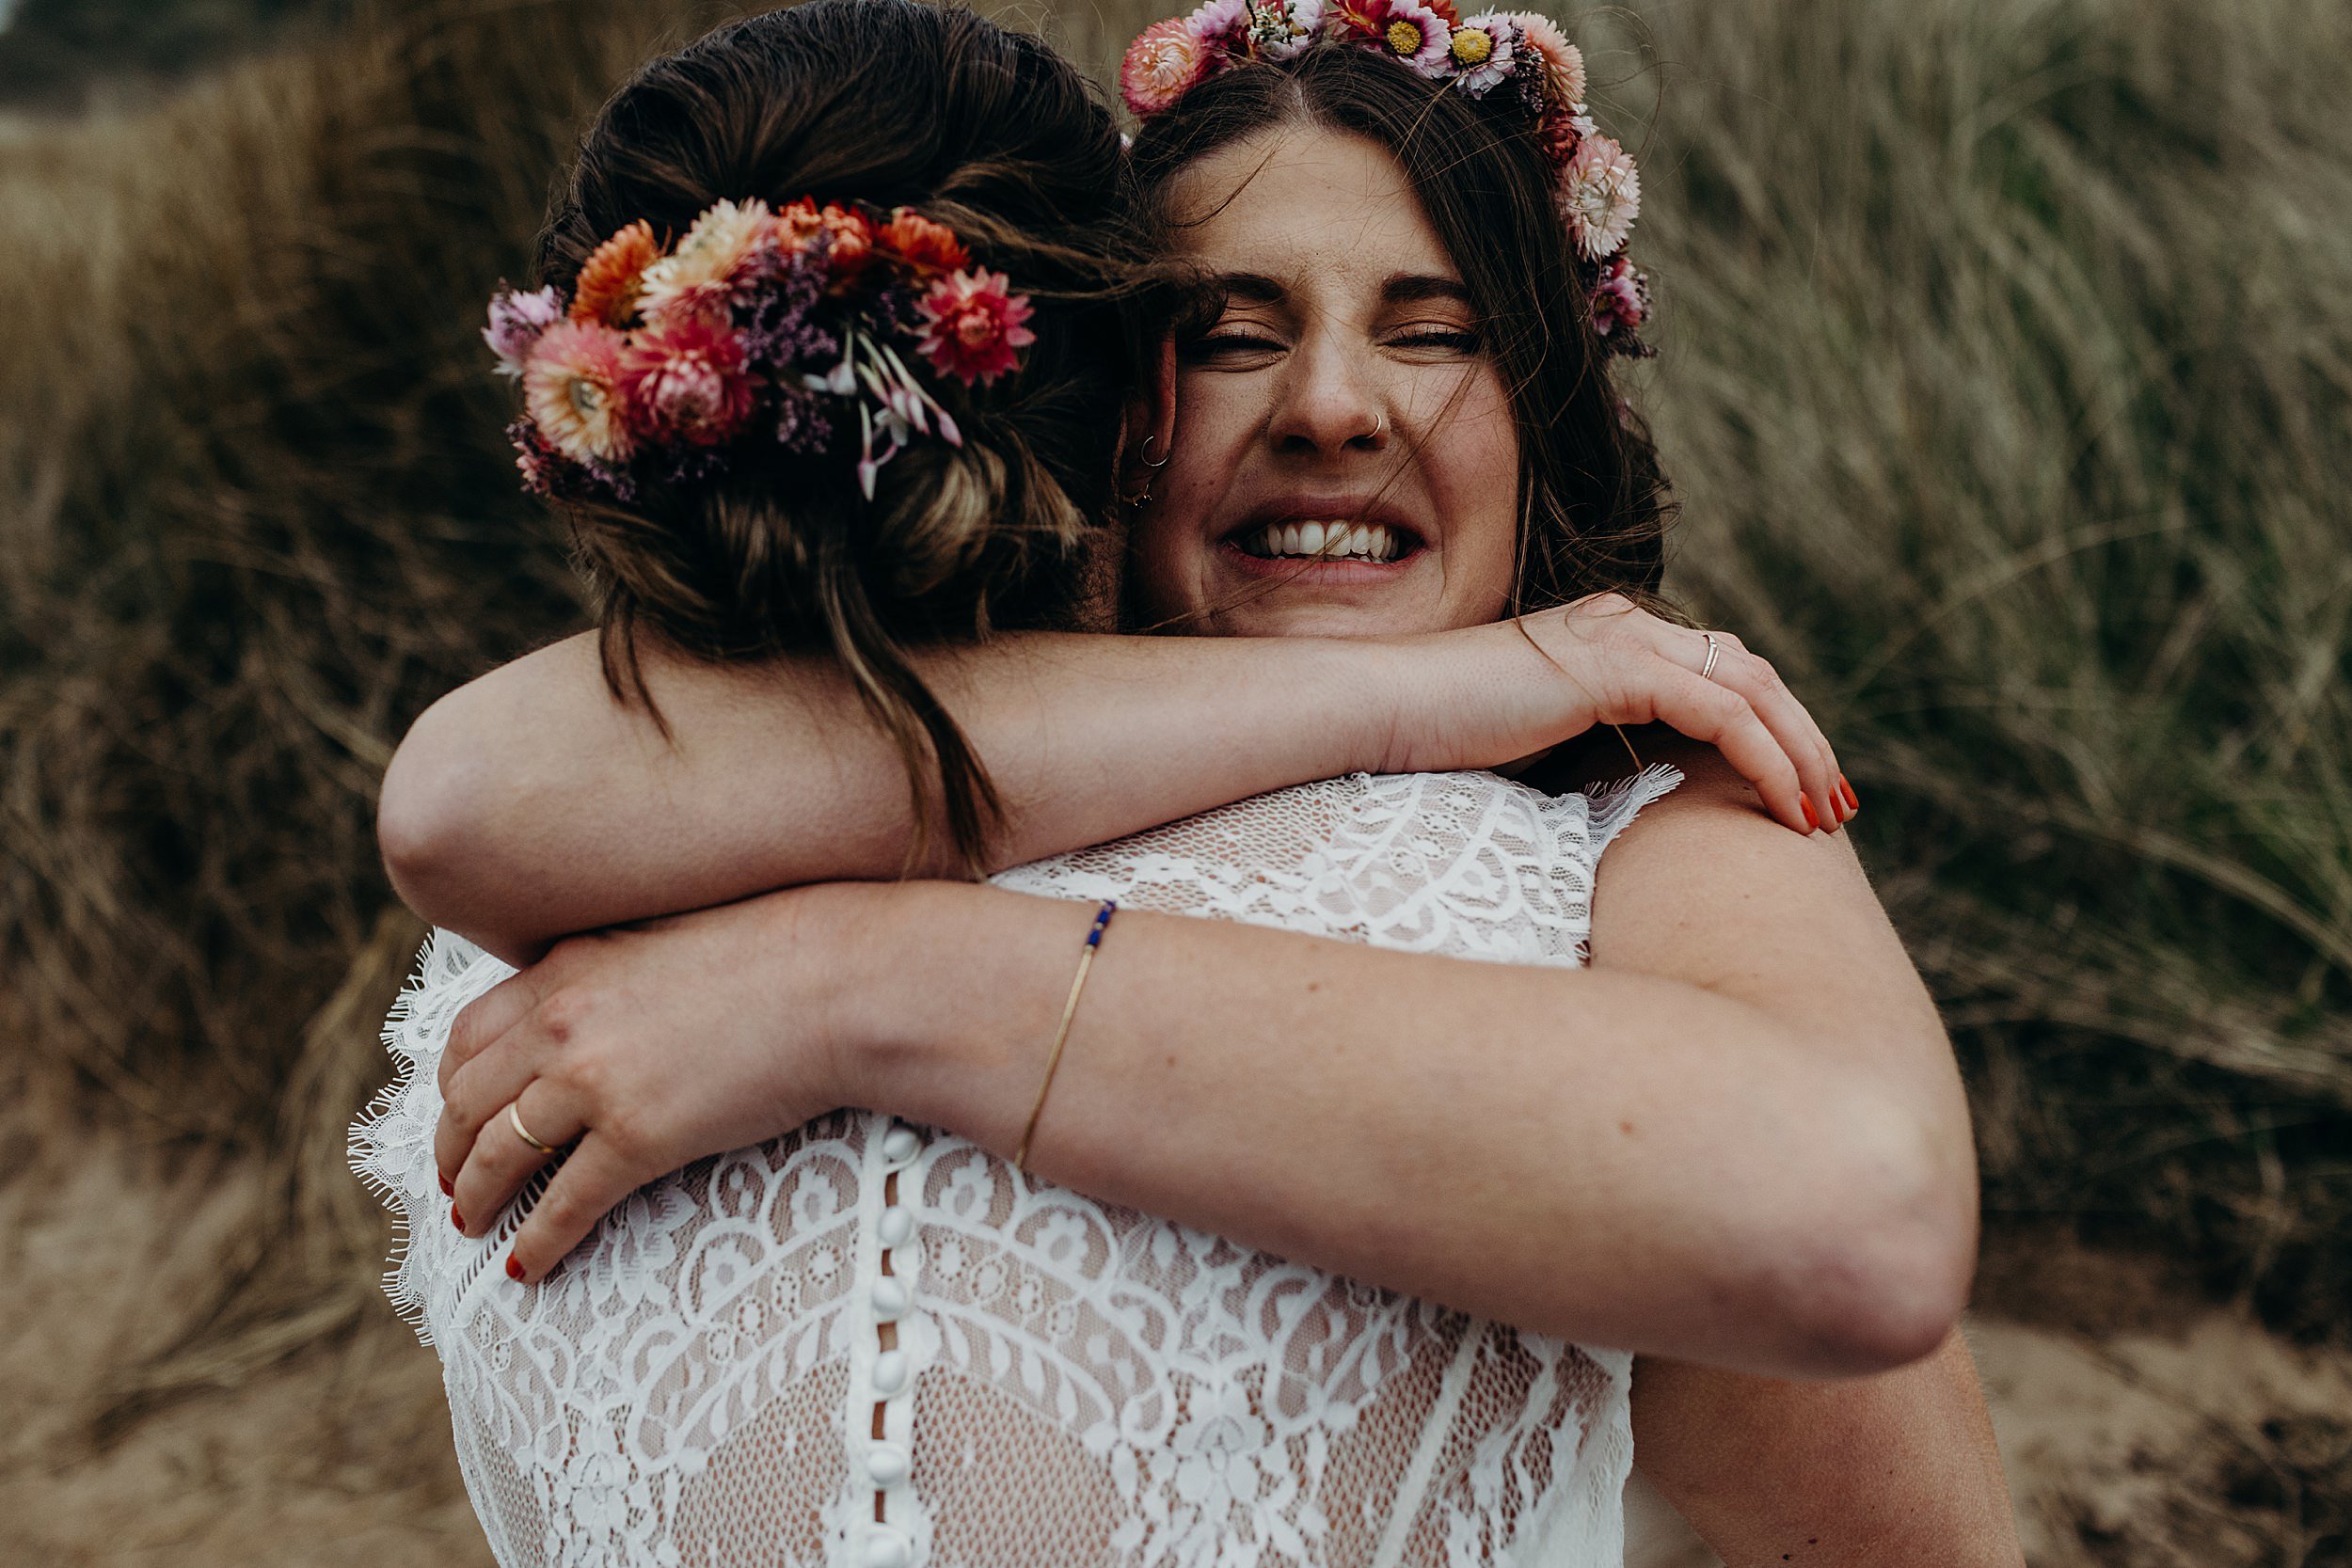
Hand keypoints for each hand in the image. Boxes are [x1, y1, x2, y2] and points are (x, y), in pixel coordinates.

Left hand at [432, 882, 880, 1280]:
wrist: (841, 981)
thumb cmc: (781, 955)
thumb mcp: (669, 940)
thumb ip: (615, 974)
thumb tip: (605, 1009)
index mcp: (567, 967)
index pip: (469, 1035)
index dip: (451, 1086)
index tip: (457, 1113)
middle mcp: (563, 1020)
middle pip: (468, 1101)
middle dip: (450, 1149)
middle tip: (454, 1181)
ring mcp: (595, 1081)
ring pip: (498, 1155)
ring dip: (476, 1197)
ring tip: (474, 1224)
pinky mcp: (639, 1137)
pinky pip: (564, 1205)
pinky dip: (536, 1242)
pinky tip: (528, 1266)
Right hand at [1378, 595, 1853, 835]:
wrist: (1378, 712)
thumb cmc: (1433, 740)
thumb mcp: (1532, 742)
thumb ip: (1587, 747)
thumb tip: (1630, 799)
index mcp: (1610, 636)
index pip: (1721, 673)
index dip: (1773, 730)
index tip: (1800, 794)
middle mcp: (1627, 623)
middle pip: (1754, 675)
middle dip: (1806, 742)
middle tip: (1838, 807)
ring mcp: (1624, 636)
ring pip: (1754, 689)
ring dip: (1800, 755)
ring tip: (1824, 818)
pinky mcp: (1618, 666)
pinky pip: (1723, 713)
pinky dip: (1766, 761)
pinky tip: (1785, 810)